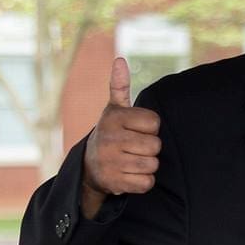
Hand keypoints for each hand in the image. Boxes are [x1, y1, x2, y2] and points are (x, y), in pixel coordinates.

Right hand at [80, 57, 161, 218]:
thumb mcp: (114, 109)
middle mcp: (109, 139)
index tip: (136, 129)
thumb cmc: (111, 132)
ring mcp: (111, 162)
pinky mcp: (115, 183)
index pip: (154, 122)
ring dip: (147, 165)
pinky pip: (146, 183)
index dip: (150, 127)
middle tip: (135, 147)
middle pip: (155, 145)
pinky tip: (130, 174)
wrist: (89, 166)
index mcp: (113, 118)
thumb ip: (120, 86)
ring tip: (132, 160)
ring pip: (152, 165)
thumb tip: (120, 60)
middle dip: (149, 148)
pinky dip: (143, 182)